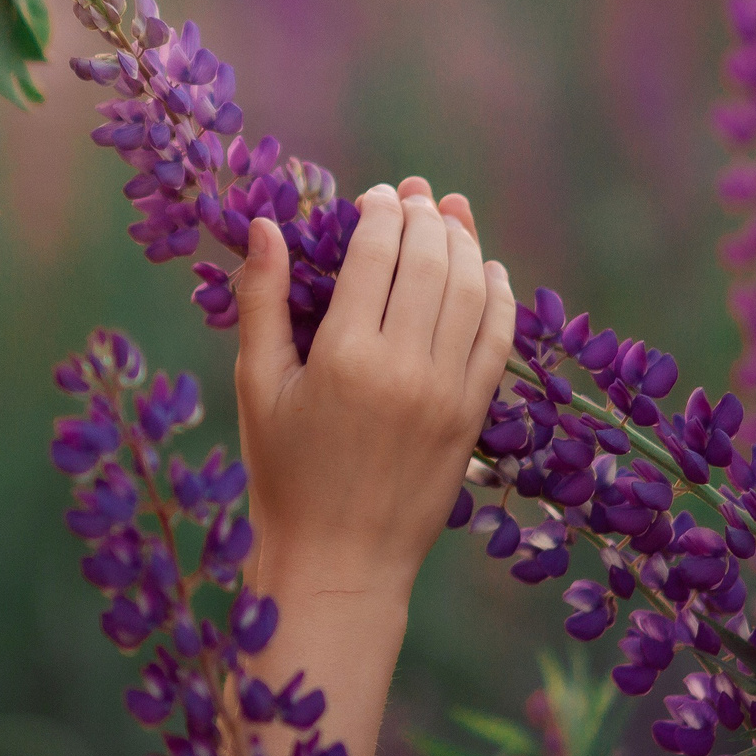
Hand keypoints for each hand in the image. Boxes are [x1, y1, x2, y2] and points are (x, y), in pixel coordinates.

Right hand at [230, 177, 516, 595]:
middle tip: (415, 194)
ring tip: (451, 216)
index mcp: (345, 356)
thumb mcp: (258, 385)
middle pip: (430, 261)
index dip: (380, 213)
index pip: (377, 253)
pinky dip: (498, 295)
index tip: (375, 196)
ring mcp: (447, 392)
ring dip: (465, 243)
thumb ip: (261, 300)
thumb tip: (264, 225)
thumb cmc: (283, 474)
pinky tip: (486, 269)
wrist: (339, 561)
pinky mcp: (473, 416)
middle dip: (425, 216)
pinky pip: (498, 338)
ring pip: (471, 291)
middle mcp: (404, 368)